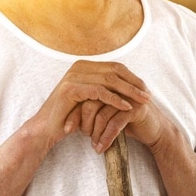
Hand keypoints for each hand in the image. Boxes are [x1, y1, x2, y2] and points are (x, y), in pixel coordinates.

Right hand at [31, 61, 151, 150]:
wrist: (46, 129)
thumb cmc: (69, 117)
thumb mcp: (91, 100)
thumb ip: (105, 90)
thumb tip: (131, 87)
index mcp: (84, 66)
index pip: (115, 67)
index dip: (133, 78)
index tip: (146, 90)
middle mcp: (78, 67)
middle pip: (115, 70)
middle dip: (134, 83)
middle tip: (149, 96)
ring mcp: (73, 76)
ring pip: (109, 80)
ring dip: (129, 91)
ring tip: (143, 102)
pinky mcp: (71, 89)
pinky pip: (99, 92)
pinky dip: (115, 99)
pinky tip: (127, 107)